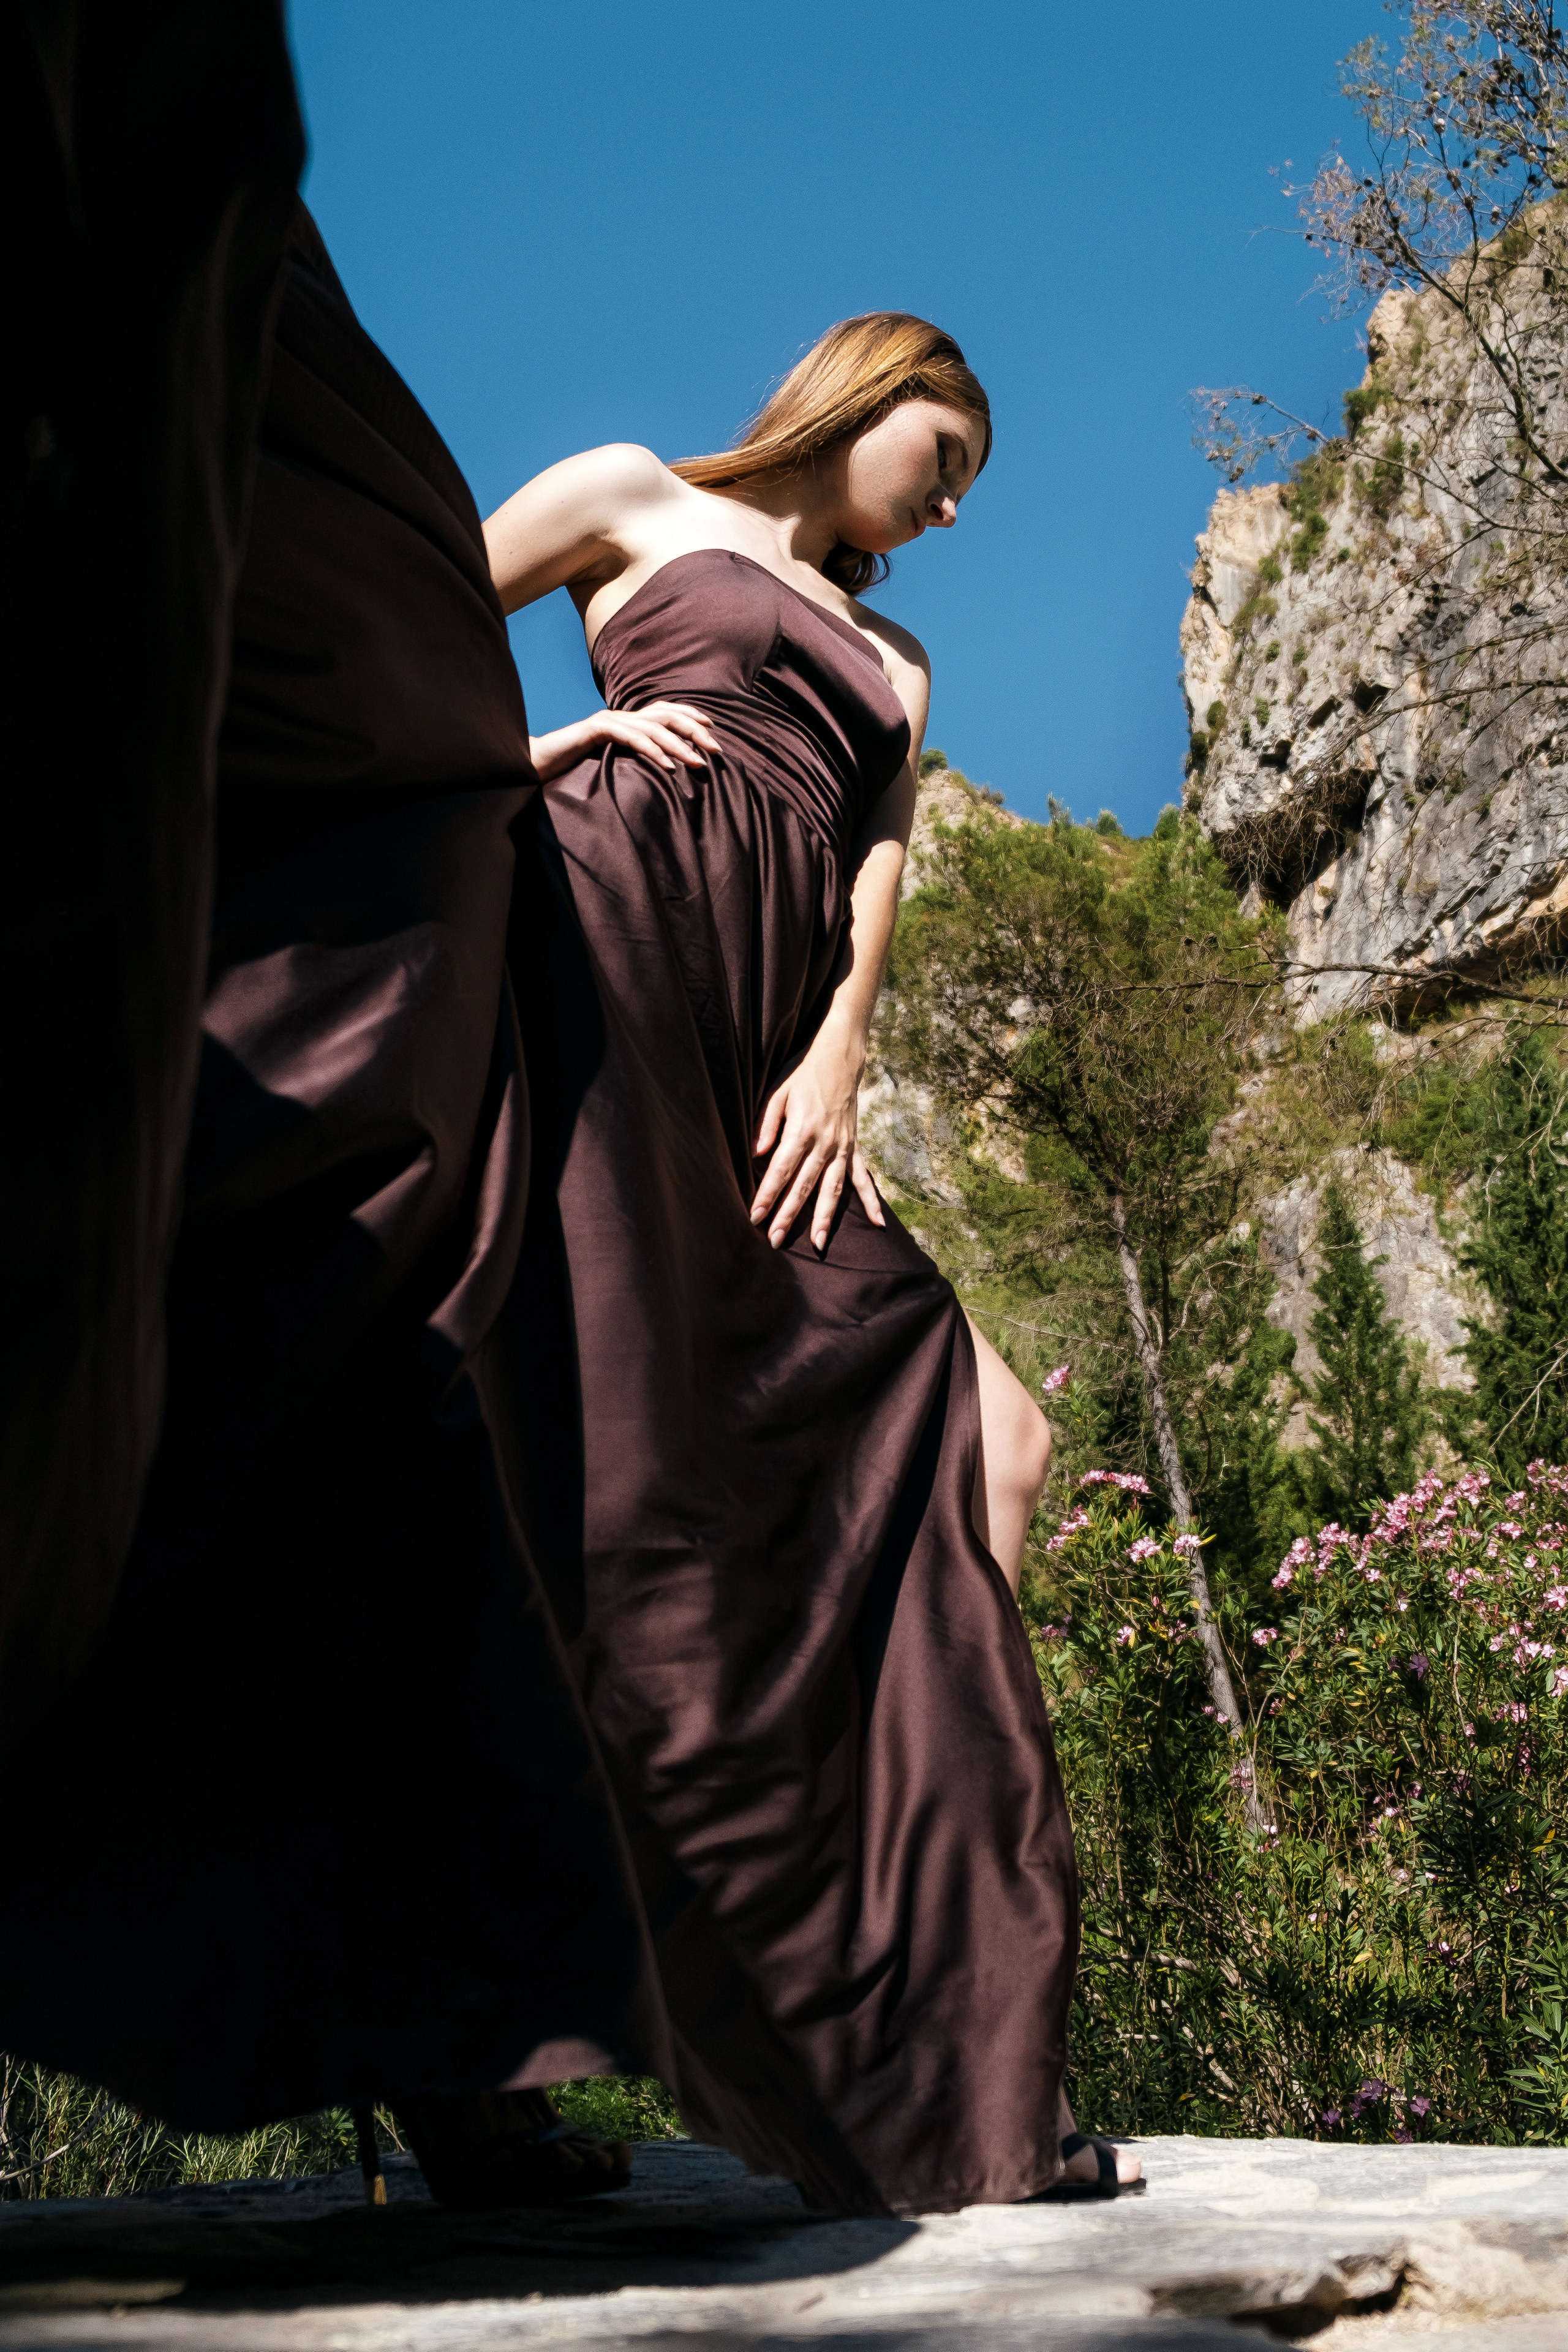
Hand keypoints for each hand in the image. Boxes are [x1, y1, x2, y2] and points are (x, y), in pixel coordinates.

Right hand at [528, 701, 721, 782]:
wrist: (536, 766)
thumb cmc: (574, 772)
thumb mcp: (613, 767)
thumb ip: (635, 764)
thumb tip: (666, 774)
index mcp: (627, 722)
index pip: (665, 711)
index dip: (690, 716)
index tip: (713, 731)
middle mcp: (620, 716)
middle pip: (666, 714)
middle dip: (694, 730)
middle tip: (716, 750)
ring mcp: (608, 720)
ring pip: (652, 727)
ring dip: (679, 745)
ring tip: (697, 763)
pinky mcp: (595, 730)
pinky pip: (630, 737)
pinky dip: (652, 750)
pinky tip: (667, 766)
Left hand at [750, 1026, 885, 1252]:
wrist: (839, 1057)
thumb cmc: (803, 1074)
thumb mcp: (777, 1093)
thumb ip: (766, 1124)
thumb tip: (756, 1154)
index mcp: (802, 1130)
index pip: (780, 1169)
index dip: (767, 1194)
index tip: (755, 1217)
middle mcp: (824, 1143)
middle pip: (804, 1186)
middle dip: (789, 1215)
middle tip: (776, 1240)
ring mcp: (842, 1147)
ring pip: (833, 1189)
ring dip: (825, 1218)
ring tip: (819, 1244)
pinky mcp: (854, 1146)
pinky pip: (862, 1178)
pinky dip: (871, 1201)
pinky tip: (879, 1224)